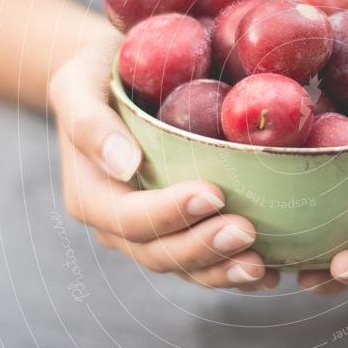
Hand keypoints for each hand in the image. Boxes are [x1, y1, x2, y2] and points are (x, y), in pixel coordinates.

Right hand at [49, 29, 278, 290]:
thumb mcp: (78, 83)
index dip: (170, 214)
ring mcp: (150, 233)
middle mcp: (118, 224)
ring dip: (222, 270)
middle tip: (248, 231)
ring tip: (261, 266)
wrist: (119, 79)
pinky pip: (204, 263)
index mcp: (91, 195)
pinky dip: (233, 270)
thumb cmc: (98, 74)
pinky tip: (269, 274)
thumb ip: (90, 123)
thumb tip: (125, 164)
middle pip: (159, 252)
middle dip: (204, 248)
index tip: (214, 194)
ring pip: (184, 267)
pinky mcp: (179, 231)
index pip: (129, 218)